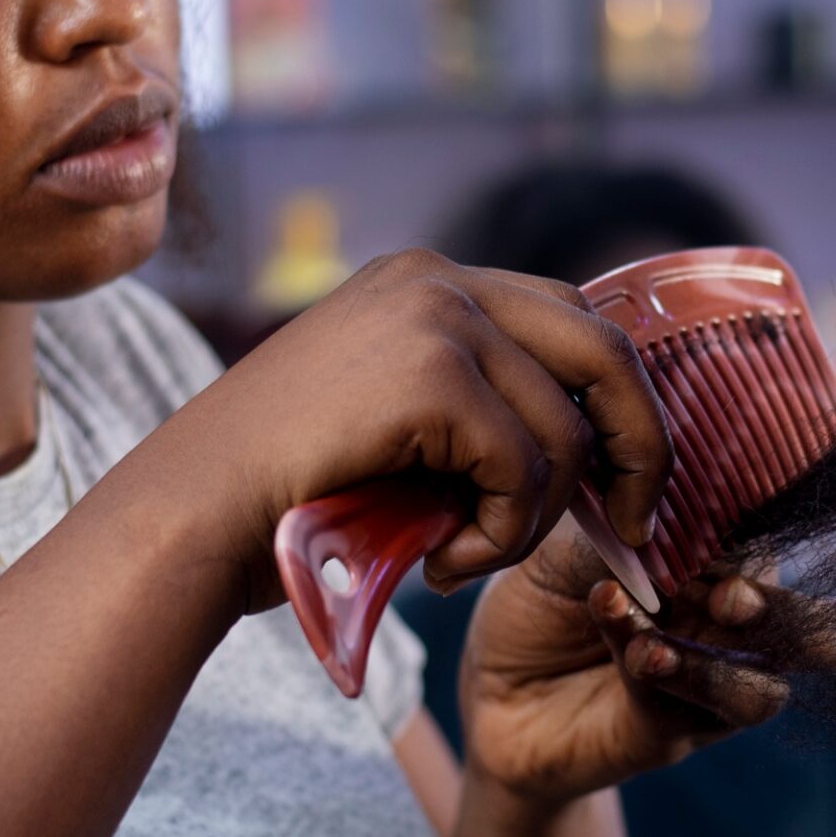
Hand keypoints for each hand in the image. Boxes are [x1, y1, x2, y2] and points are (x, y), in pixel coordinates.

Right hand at [154, 250, 671, 611]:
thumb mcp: (403, 430)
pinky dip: (503, 534)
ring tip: (466, 555)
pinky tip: (440, 558)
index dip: (618, 406)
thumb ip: (482, 412)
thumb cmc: (294, 493)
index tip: (626, 485)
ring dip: (535, 518)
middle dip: (640, 447)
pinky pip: (525, 467)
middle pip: (604, 351)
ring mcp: (436, 315)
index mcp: (431, 282)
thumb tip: (602, 454)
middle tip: (633, 528)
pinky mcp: (430, 372)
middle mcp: (440, 279)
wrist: (195, 514)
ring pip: (566, 429)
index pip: (575, 322)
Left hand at [458, 521, 835, 805]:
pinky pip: (682, 712)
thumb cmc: (545, 603)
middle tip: (730, 598)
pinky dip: (650, 669)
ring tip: (649, 643)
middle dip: (789, 617)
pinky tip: (620, 638)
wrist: (492, 687)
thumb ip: (629, 532)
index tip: (716, 530)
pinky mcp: (669, 739)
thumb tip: (679, 515)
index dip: (761, 544)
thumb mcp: (575, 548)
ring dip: (711, 666)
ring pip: (764, 694)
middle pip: (823, 636)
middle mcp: (737, 637)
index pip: (781, 554)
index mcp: (728, 575)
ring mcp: (709, 693)